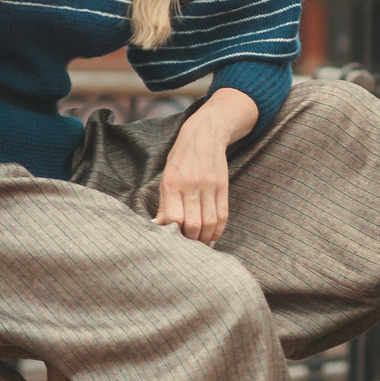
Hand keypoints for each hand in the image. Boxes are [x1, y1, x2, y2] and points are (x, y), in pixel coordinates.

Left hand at [155, 88, 257, 244]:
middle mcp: (191, 185)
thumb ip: (164, 203)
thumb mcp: (166, 176)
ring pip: (210, 222)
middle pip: (194, 224)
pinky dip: (218, 230)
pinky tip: (213, 237)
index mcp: (172, 182)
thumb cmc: (180, 158)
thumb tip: (157, 225)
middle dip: (190, 241)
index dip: (174, 234)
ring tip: (200, 244)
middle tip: (187, 247)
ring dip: (205, 239)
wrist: (205, 134)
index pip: (174, 218)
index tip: (173, 240)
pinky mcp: (223, 186)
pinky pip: (223, 215)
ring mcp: (210, 186)